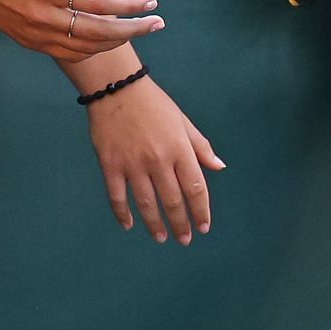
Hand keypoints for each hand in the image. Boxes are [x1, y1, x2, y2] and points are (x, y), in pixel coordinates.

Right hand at [0, 0, 162, 59]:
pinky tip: (108, 39)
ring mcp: (36, 33)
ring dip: (117, 41)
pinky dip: (93, 49)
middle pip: (98, 31)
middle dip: (133, 29)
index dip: (129, 5)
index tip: (151, 2)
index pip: (98, 3)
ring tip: (139, 30)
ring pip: (86, 46)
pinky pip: (68, 53)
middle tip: (157, 23)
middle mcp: (43, 16)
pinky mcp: (31, 42)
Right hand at [85, 74, 223, 243]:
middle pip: (173, 200)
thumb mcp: (183, 123)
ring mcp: (133, 164)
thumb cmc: (155, 105)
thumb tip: (219, 167)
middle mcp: (159, 160)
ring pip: (146, 203)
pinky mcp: (110, 165)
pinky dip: (123, 213)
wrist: (117, 90)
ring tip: (161, 238)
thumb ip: (200, 147)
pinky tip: (129, 225)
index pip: (196, 187)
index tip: (204, 226)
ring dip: (155, 223)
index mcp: (180, 149)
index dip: (201, 210)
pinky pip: (117, 196)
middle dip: (180, 223)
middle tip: (184, 239)